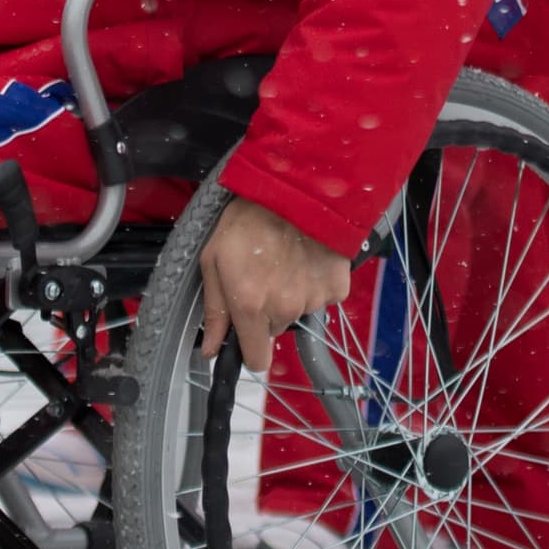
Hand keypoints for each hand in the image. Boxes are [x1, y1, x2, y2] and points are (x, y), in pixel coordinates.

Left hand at [198, 196, 355, 368]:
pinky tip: (307, 258)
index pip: (257, 359)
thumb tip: (211, 350)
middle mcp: (283, 309)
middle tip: (263, 274)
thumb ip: (214, 309)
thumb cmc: (247, 218)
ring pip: (298, 311)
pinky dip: (315, 283)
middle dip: (268, 312)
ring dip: (292, 294)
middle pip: (275, 330)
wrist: (296, 189)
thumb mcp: (214, 259)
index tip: (249, 336)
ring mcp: (313, 299)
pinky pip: (323, 297)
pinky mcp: (337, 287)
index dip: (251, 350)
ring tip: (285, 258)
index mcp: (249, 305)